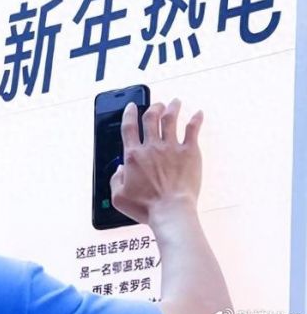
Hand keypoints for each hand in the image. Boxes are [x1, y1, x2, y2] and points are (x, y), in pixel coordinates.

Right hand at [109, 99, 202, 225]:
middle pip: (151, 118)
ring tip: (175, 102)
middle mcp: (151, 147)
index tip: (131, 107)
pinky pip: (192, 130)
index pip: (129, 127)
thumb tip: (120, 170)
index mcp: (133, 155)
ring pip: (170, 119)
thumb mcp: (119, 197)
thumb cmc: (146, 207)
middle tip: (156, 105)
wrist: (171, 211)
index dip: (129, 114)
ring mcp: (171, 147)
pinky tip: (199, 113)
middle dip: (153, 108)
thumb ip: (115, 180)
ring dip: (172, 108)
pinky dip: (196, 120)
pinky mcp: (189, 152)